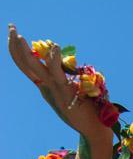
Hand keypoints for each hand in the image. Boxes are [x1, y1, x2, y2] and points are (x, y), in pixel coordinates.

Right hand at [8, 24, 112, 142]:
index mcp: (47, 87)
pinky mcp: (67, 92)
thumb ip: (63, 77)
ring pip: (36, 69)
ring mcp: (56, 90)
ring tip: (18, 36)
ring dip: (25, 52)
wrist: (95, 130)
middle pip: (27, 65)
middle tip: (11, 28)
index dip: (17, 51)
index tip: (13, 33)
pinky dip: (55, 60)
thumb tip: (59, 61)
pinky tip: (54, 47)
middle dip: (16, 46)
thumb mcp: (69, 91)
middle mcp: (48, 88)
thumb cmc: (86, 110)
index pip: (27, 67)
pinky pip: (59, 74)